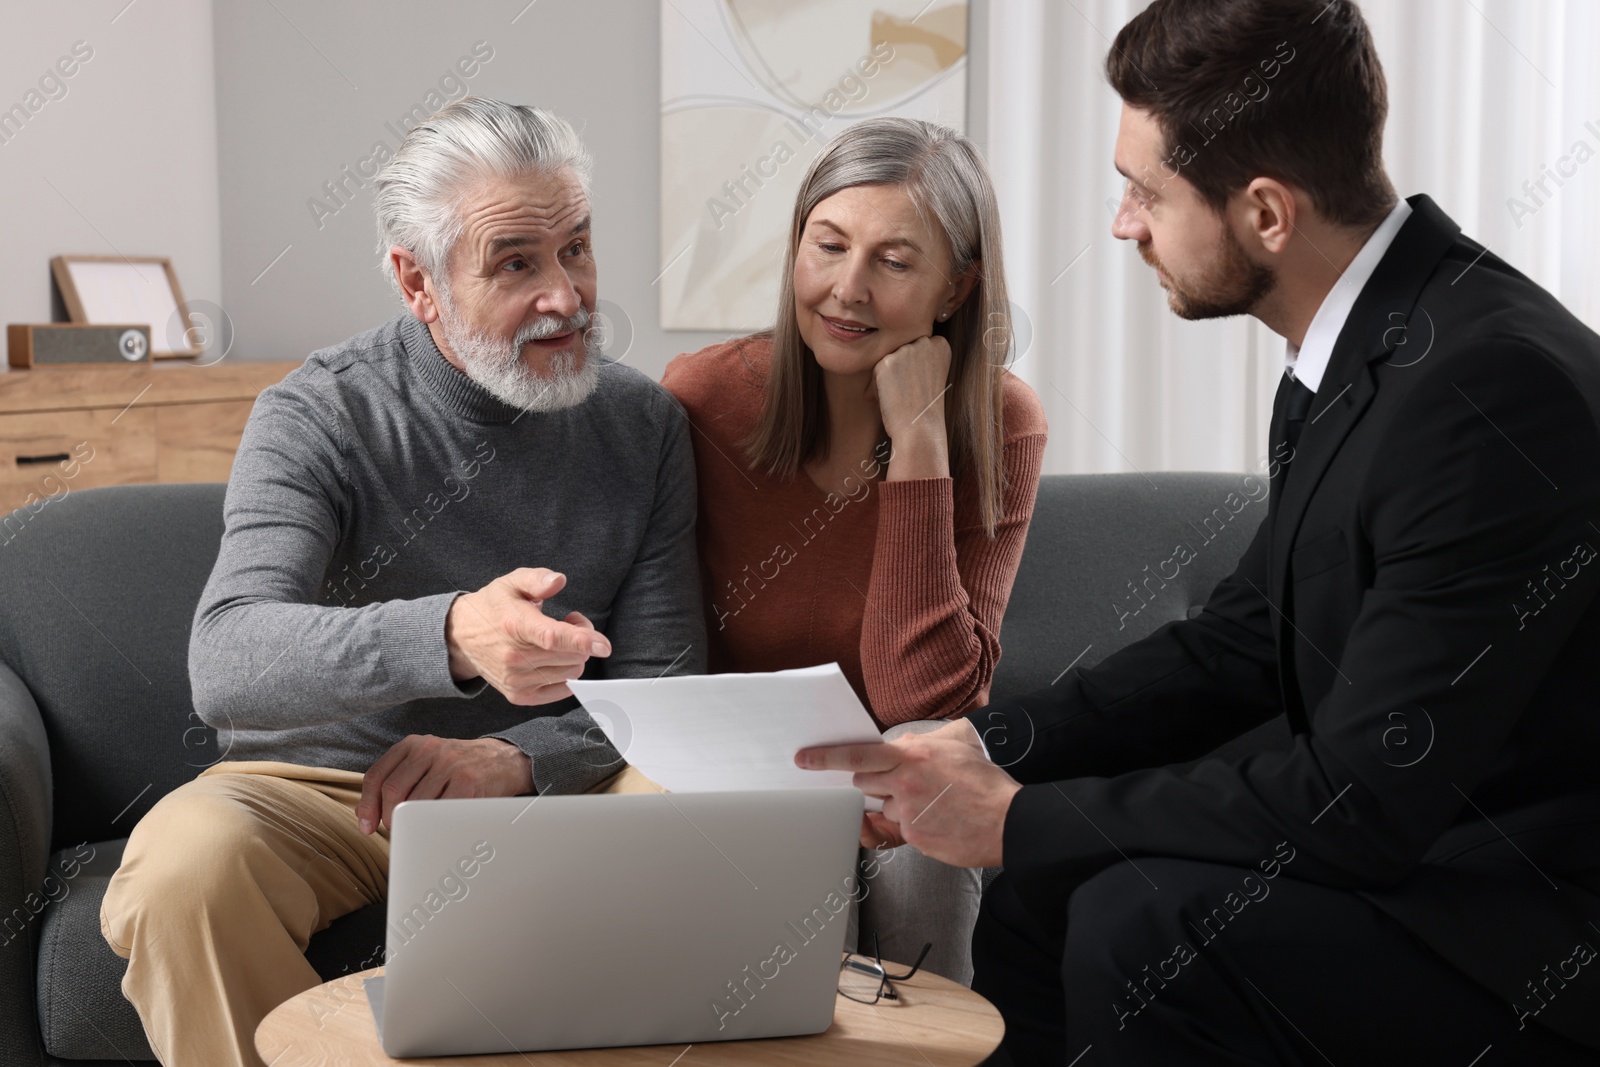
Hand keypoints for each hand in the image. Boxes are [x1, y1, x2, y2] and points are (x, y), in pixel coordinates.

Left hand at [357, 735, 533, 833]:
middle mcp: (430, 749)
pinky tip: (435, 828)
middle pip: (392, 790)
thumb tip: (366, 813)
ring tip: (417, 830)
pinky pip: (440, 811)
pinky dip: (433, 824)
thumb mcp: (427, 761)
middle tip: (395, 830)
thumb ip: (399, 778)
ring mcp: (450, 764)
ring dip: (411, 824)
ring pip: (415, 803)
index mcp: (414, 744)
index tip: (367, 825)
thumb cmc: (459, 768)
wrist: (503, 760)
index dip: (367, 804)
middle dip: (388, 817)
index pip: (377, 775)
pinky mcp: (468, 782)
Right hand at [446, 568, 609, 704]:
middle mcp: (514, 657)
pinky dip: (566, 674)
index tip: (602, 645)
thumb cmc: (493, 607)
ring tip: (557, 640)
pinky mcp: (518, 695)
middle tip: (570, 622)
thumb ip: (537, 579)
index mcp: (515, 625)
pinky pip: (561, 689)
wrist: (461, 637)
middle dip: (582, 638)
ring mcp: (516, 679)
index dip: (581, 640)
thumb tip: (558, 581)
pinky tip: (554, 658)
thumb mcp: (512, 583)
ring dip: (574, 655)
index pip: (552, 638)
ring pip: (570, 672)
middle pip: (570, 656)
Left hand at [794, 717, 1019, 867]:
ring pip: (884, 808)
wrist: (1009, 820)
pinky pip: (900, 830)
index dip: (826, 758)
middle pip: (864, 783)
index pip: (858, 755)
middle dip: (876, 784)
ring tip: (934, 805)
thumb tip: (902, 743)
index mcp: (912, 755)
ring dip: (899, 807)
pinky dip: (915, 826)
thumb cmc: (986, 780)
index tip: (803, 759)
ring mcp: (907, 813)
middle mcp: (904, 783)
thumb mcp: (956, 743)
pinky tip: (940, 821)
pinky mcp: (914, 838)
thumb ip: (923, 740)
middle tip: (903, 784)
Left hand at [870, 335, 951, 480]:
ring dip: (887, 378)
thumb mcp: (931, 374)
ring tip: (899, 397)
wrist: (920, 428)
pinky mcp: (886, 362)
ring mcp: (905, 351)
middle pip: (900, 350)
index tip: (919, 384)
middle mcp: (925, 342)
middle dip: (899, 370)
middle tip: (908, 393)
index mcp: (941, 344)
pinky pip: (874, 371)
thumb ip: (918, 358)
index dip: (914, 368)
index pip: (917, 347)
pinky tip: (888, 400)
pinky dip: (876, 387)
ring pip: (887, 360)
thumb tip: (892, 354)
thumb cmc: (926, 407)